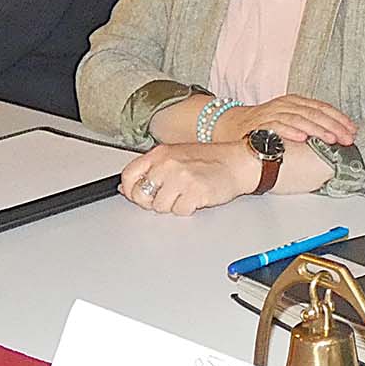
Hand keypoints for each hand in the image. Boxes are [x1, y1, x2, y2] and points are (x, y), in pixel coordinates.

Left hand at [120, 143, 260, 215]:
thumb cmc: (210, 160)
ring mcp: (180, 178)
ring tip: (186, 193)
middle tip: (168, 196)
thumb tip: (125, 188)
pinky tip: (197, 197)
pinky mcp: (195, 192)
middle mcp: (167, 164)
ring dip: (172, 205)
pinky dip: (188, 209)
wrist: (239, 161)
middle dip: (152, 201)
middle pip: (141, 195)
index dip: (131, 190)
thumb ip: (152, 169)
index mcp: (160, 153)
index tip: (139, 195)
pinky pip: (179, 212)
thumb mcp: (176, 156)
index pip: (128, 176)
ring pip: (160, 207)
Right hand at [216, 94, 355, 145]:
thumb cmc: (264, 126)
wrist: (231, 125)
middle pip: (314, 113)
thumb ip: (308, 123)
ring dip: (316, 129)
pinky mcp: (260, 124)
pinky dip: (290, 131)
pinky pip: (277, 126)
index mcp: (295, 102)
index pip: (322, 107)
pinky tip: (302, 138)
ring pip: (299, 119)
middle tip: (347, 138)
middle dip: (333, 126)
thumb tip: (335, 135)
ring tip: (330, 139)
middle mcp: (285, 105)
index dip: (339, 118)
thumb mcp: (289, 119)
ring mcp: (272, 113)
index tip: (352, 130)